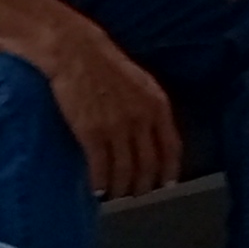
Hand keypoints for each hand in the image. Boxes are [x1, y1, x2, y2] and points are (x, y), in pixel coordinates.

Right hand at [30, 18, 183, 197]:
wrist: (77, 53)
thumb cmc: (107, 66)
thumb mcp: (141, 84)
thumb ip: (151, 109)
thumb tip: (154, 137)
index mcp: (157, 105)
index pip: (171, 148)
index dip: (170, 170)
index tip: (166, 184)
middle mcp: (141, 119)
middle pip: (148, 165)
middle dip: (144, 186)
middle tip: (137, 194)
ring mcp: (117, 127)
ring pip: (125, 171)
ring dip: (121, 188)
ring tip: (116, 194)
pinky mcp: (92, 133)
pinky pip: (101, 168)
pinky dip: (100, 184)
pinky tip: (98, 190)